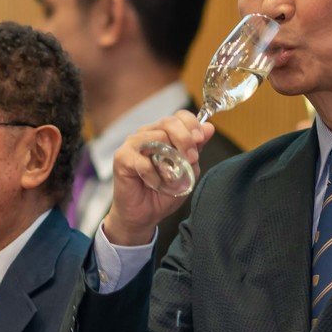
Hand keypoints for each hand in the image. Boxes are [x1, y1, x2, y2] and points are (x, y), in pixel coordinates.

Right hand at [105, 112, 213, 246]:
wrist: (145, 215)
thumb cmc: (164, 193)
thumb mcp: (188, 170)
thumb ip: (196, 149)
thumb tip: (209, 128)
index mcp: (164, 133)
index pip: (180, 117)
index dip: (193, 125)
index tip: (200, 141)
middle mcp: (148, 134)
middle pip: (168, 122)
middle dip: (185, 139)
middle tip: (191, 159)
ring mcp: (133, 144)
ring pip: (156, 138)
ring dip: (169, 161)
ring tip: (170, 178)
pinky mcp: (122, 158)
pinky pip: (143, 161)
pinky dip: (154, 176)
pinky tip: (155, 184)